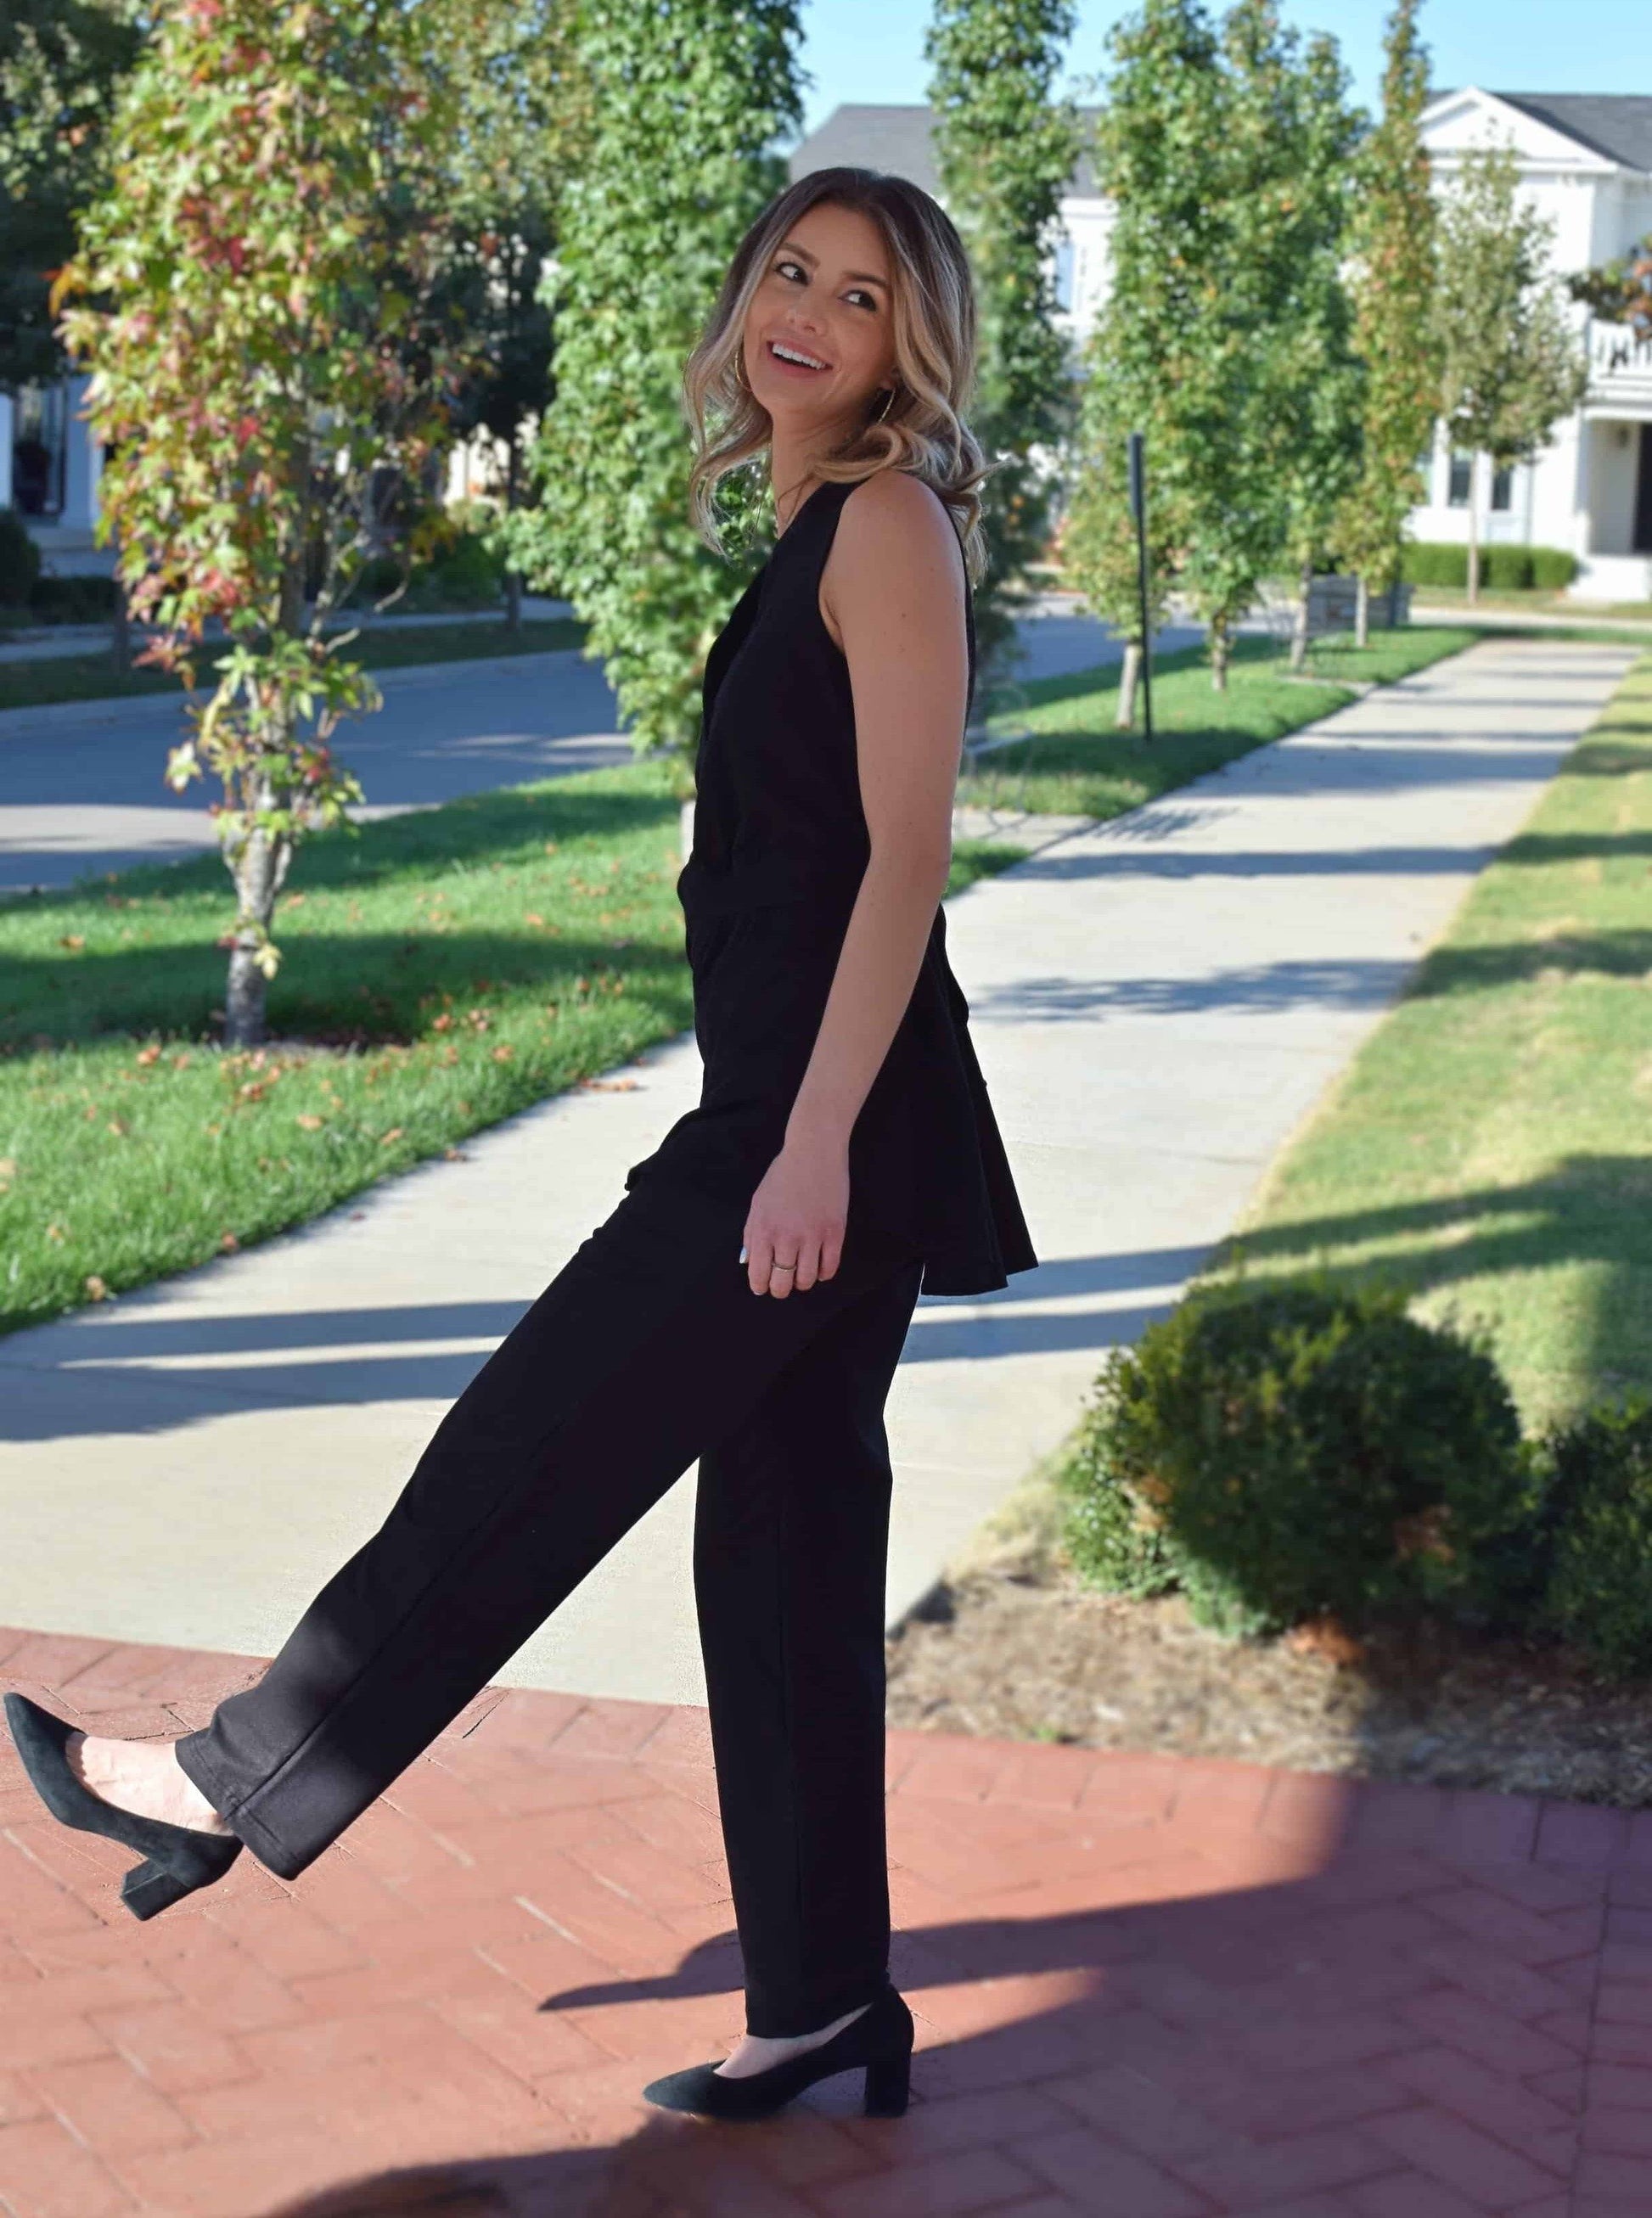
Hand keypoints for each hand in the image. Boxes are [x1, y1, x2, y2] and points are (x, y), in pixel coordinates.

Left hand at [741, 1132, 848, 1296]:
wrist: (813, 1152)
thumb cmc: (782, 1175)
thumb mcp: (757, 1203)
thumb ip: (750, 1234)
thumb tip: (748, 1262)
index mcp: (763, 1230)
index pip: (758, 1273)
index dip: (760, 1286)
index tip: (763, 1287)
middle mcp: (785, 1237)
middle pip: (782, 1283)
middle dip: (780, 1289)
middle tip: (783, 1286)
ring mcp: (812, 1235)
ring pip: (807, 1279)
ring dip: (803, 1283)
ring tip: (802, 1276)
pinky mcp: (835, 1232)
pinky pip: (830, 1267)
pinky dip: (824, 1274)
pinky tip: (820, 1268)